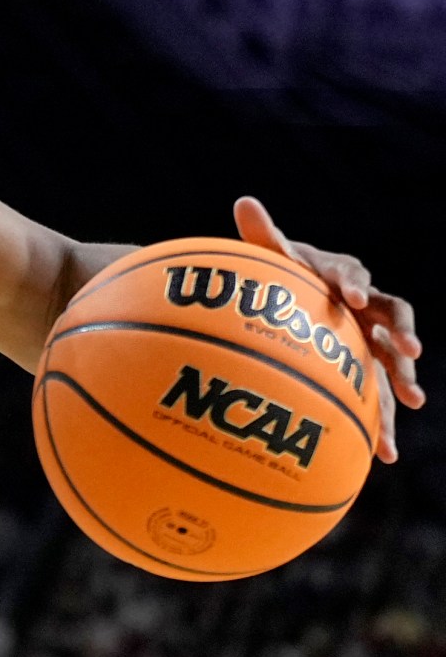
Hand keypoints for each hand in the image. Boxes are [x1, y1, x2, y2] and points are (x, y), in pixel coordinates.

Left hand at [236, 196, 422, 461]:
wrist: (295, 302)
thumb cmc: (284, 277)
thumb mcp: (273, 257)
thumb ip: (263, 235)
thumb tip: (244, 201)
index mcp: (345, 280)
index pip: (355, 278)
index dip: (353, 284)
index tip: (350, 296)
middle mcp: (366, 312)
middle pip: (393, 321)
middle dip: (402, 336)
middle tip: (411, 352)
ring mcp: (370, 345)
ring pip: (393, 362)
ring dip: (404, 380)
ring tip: (413, 403)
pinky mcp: (364, 375)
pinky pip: (377, 400)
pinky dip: (383, 426)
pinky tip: (385, 456)